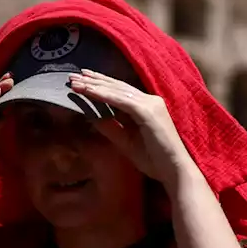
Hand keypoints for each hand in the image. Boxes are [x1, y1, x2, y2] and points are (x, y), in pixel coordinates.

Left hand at [67, 70, 197, 188]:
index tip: (82, 81)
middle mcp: (150, 100)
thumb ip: (111, 127)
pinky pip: (121, 100)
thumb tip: (91, 117)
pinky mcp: (148, 112)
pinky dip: (103, 95)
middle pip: (117, 86)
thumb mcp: (126, 142)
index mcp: (147, 106)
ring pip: (117, 90)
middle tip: (72, 76)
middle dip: (94, 80)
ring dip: (95, 85)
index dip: (100, 85)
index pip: (120, 91)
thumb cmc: (153, 160)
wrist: (173, 171)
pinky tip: (88, 91)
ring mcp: (150, 104)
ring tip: (76, 81)